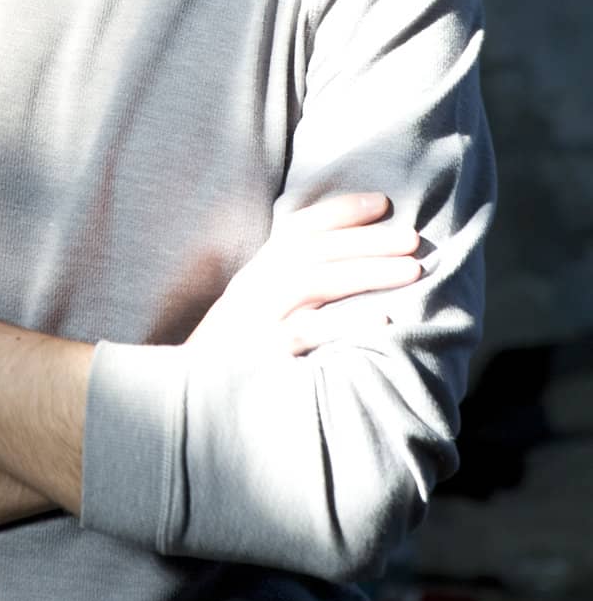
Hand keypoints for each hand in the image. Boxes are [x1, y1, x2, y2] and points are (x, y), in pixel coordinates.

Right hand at [185, 192, 420, 358]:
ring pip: (315, 283)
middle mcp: (255, 288)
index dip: (341, 210)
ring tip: (413, 270)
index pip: (300, 227)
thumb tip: (345, 263)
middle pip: (315, 250)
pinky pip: (308, 335)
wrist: (186, 399)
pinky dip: (346, 325)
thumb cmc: (232, 356)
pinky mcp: (264, 357)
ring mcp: (257, 320)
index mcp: (256, 273)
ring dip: (366, 272)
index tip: (383, 201)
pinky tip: (384, 320)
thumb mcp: (252, 310)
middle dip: (367, 239)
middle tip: (413, 237)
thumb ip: (287, 284)